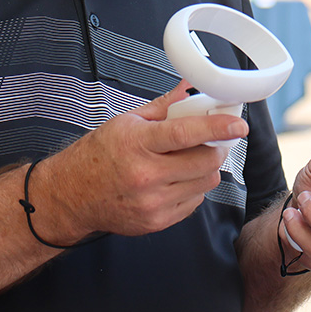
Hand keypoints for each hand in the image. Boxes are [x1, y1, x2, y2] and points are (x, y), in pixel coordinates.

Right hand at [36, 84, 248, 240]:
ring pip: (205, 183)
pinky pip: (195, 202)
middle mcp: (146, 176)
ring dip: (206, 168)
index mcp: (137, 144)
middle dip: (216, 147)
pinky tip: (175, 179)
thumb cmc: (98, 155)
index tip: (238, 125)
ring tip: (188, 159)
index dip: (217, 128)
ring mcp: (153, 203)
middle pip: (205, 161)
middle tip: (212, 139)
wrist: (72, 195)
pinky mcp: (158, 222)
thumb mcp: (126, 122)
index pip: (185, 134)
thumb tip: (189, 89)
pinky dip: (193, 188)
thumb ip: (164, 107)